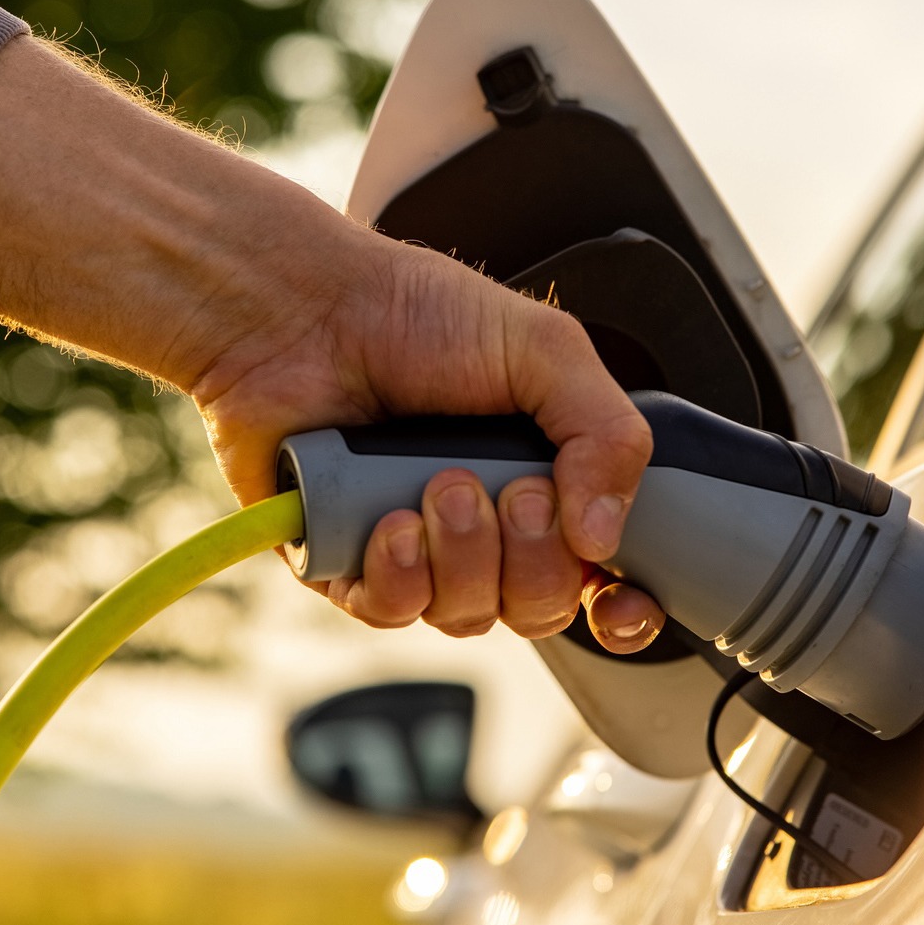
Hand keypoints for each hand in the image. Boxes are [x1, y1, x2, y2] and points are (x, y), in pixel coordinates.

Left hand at [194, 239, 665, 650]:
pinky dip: (400, 576)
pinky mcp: (345, 562)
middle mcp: (484, 526)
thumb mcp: (545, 350)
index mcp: (543, 478)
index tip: (616, 595)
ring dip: (466, 556)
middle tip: (511, 490)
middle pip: (539, 608)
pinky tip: (393, 524)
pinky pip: (392, 612)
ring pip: (468, 615)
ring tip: (440, 484)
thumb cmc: (413, 313)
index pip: (599, 577)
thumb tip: (604, 537)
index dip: (619, 605)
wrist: (304, 308)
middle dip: (535, 559)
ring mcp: (416, 551)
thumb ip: (607, 434)